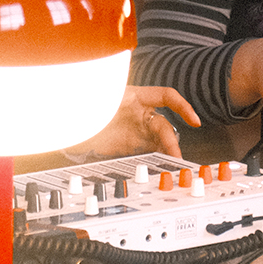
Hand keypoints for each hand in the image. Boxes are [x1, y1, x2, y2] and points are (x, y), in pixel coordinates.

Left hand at [65, 86, 201, 159]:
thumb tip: (109, 103)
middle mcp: (141, 112)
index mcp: (135, 96)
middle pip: (164, 125)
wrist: (68, 129)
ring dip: (168, 152)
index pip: (166, 96)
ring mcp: (138, 129)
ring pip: (162, 140)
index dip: (183, 107)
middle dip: (171, 142)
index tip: (193, 121)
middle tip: (175, 157)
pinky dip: (159, 159)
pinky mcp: (133, 145)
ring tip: (172, 166)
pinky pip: (152, 151)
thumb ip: (105, 103)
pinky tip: (161, 167)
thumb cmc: (82, 109)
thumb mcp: (94, 102)